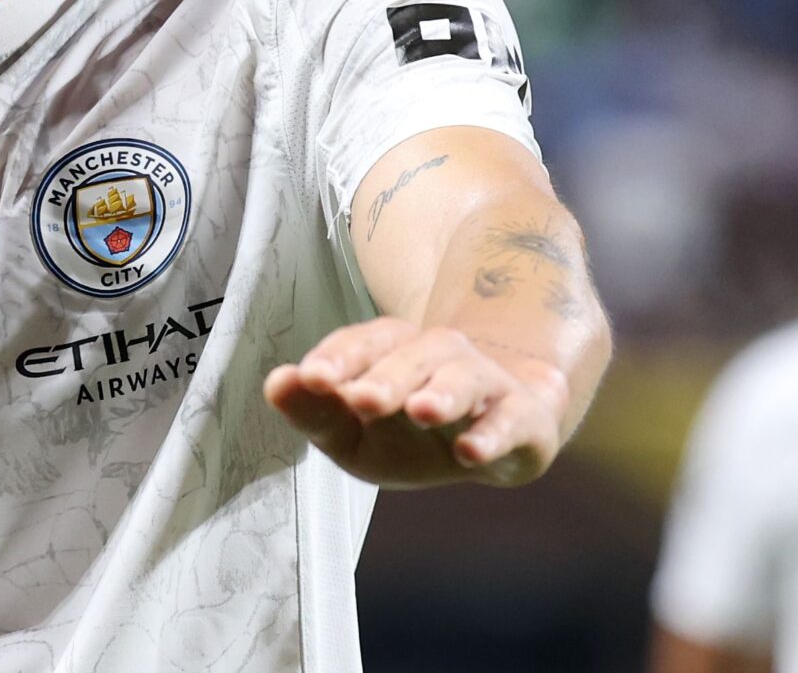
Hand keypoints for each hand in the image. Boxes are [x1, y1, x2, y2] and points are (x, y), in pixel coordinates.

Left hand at [264, 318, 569, 488]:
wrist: (496, 437)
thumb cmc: (410, 434)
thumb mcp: (354, 434)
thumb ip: (315, 413)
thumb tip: (275, 384)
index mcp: (389, 352)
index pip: (361, 345)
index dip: (337, 359)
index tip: (311, 378)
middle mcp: (437, 356)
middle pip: (410, 357)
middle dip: (385, 377)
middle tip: (361, 399)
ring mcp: (483, 383)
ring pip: (463, 377)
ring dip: (442, 392)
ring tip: (421, 411)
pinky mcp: (522, 418)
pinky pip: (510, 421)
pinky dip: (492, 435)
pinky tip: (471, 452)